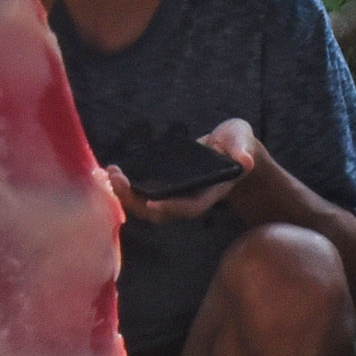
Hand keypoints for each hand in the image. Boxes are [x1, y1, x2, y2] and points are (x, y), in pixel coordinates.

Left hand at [104, 120, 264, 226]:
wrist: (232, 150)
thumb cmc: (238, 144)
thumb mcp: (243, 142)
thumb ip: (242, 149)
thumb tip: (245, 160)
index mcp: (209, 192)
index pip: (189, 207)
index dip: (172, 207)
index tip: (151, 203)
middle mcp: (190, 198)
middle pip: (160, 213)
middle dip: (136, 201)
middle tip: (117, 180)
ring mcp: (176, 194)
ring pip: (147, 206)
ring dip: (126, 195)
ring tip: (110, 174)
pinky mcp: (166, 186)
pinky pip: (144, 193)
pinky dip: (127, 186)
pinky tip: (113, 172)